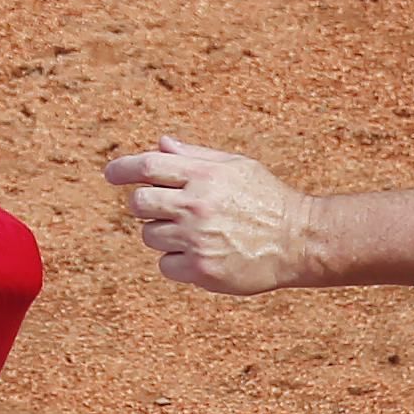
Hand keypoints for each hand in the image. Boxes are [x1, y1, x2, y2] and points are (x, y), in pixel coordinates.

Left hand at [105, 134, 317, 294]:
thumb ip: (195, 156)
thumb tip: (159, 144)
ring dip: (164, 235)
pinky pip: (165, 265)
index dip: (123, 169)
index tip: (112, 174)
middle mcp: (196, 205)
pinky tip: (203, 255)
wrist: (301, 241)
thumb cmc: (266, 199)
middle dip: (146, 205)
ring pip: (149, 235)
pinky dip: (177, 262)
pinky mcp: (202, 269)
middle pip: (139, 202)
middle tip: (168, 210)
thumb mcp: (237, 166)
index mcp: (204, 175)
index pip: (147, 166)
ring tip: (198, 234)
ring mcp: (197, 239)